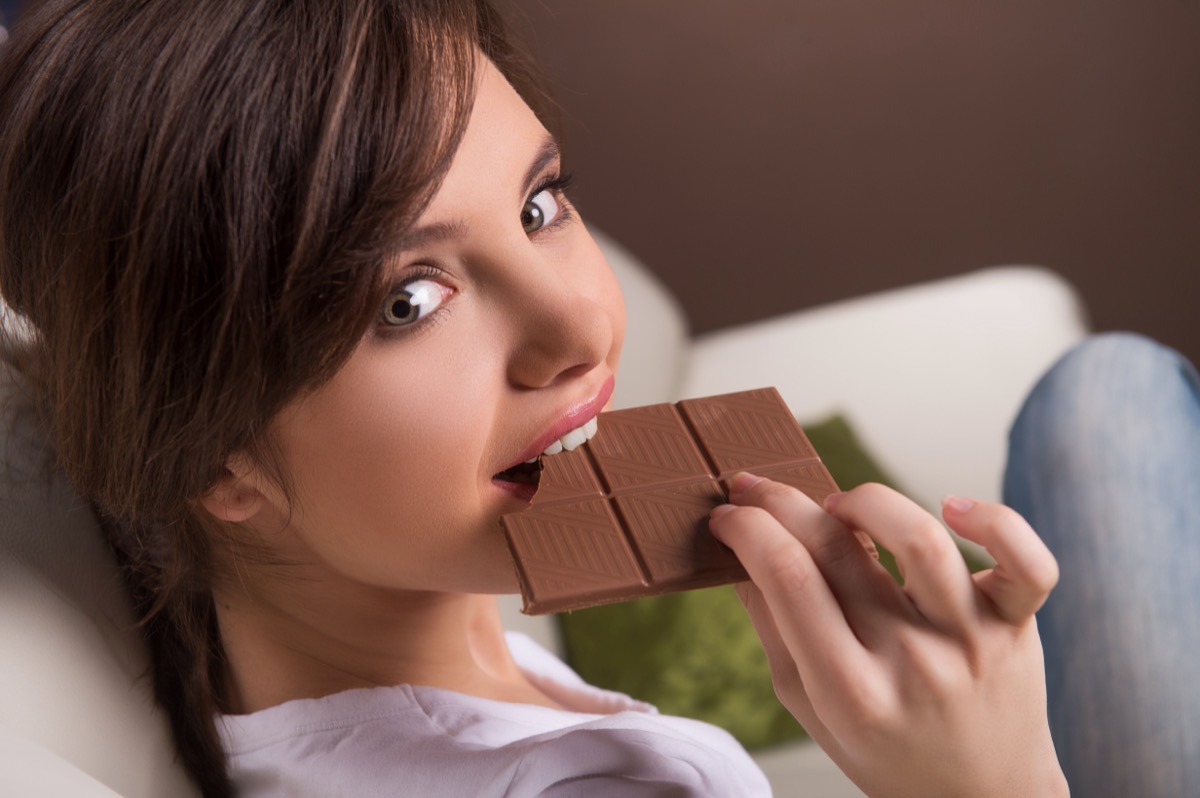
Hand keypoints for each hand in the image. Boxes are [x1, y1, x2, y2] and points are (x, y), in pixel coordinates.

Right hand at [709, 476, 1067, 797]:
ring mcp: (968, 641)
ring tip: (839, 506)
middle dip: (779, 502)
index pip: (787, 578)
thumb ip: (774, 632)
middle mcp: (910, 662)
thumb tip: (740, 555)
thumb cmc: (885, 749)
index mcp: (848, 691)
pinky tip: (952, 507)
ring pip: (920, 539)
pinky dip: (996, 522)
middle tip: (756, 490)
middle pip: (835, 549)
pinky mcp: (1015, 625)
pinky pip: (1029, 566)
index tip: (728, 515)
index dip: (747, 529)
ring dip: (865, 501)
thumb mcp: (810, 707)